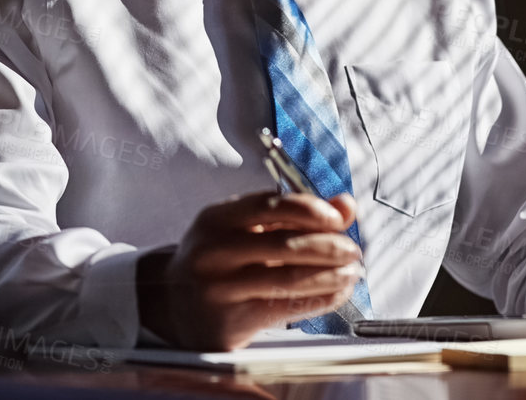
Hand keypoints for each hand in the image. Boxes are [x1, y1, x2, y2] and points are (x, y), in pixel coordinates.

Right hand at [136, 189, 364, 350]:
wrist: (172, 302)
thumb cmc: (217, 259)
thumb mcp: (243, 227)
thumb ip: (292, 214)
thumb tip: (345, 205)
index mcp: (216, 219)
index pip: (269, 205)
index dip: (309, 210)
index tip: (337, 218)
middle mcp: (213, 252)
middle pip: (284, 245)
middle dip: (329, 247)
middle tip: (353, 250)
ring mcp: (220, 288)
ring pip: (289, 279)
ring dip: (331, 275)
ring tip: (351, 272)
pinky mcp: (231, 321)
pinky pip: (286, 308)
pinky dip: (319, 299)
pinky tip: (336, 293)